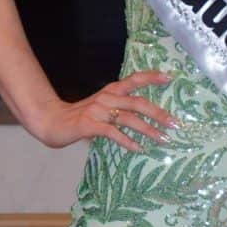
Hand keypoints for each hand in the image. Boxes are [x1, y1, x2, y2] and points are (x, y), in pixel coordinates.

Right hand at [35, 69, 179, 152]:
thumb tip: (143, 118)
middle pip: (138, 102)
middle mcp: (107, 97)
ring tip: (162, 139)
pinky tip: (138, 149)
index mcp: (111, 90)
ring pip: (129, 118)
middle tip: (175, 124)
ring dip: (148, 130)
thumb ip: (119, 109)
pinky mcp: (90, 125)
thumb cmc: (79, 116)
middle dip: (159, 113)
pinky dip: (127, 141)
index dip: (152, 77)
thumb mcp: (101, 107)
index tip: (170, 77)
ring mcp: (98, 110)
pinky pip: (113, 133)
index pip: (134, 79)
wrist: (51, 121)